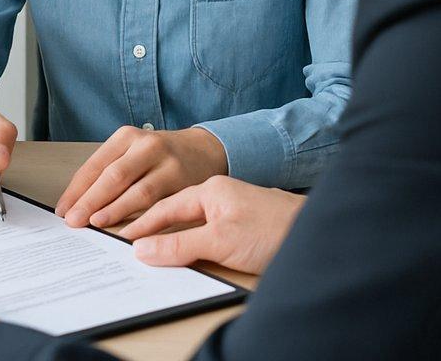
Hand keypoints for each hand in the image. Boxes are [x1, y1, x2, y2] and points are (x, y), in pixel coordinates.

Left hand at [55, 126, 227, 228]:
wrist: (202, 150)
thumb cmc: (157, 156)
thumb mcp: (131, 152)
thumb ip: (108, 172)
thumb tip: (76, 205)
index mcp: (126, 137)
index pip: (95, 165)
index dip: (77, 189)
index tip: (63, 210)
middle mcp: (146, 146)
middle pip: (114, 176)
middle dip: (91, 200)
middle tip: (74, 221)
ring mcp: (167, 164)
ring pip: (138, 191)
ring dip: (115, 210)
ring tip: (96, 224)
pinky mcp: (184, 183)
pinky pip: (160, 205)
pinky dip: (143, 221)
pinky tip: (129, 232)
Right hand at [120, 175, 304, 274]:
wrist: (320, 234)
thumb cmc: (274, 230)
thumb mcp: (221, 241)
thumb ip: (180, 245)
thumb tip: (143, 250)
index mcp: (209, 189)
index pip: (165, 207)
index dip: (142, 224)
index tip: (120, 237)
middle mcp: (219, 195)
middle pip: (176, 213)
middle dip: (151, 227)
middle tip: (127, 242)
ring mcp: (232, 210)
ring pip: (191, 223)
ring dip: (170, 236)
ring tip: (148, 249)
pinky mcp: (245, 227)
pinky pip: (206, 231)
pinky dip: (190, 241)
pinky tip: (186, 252)